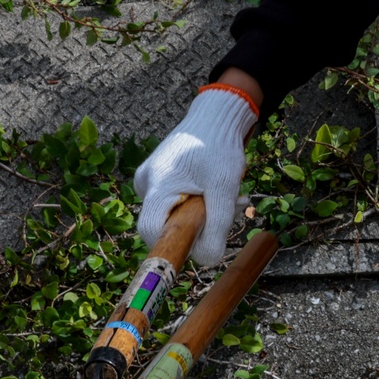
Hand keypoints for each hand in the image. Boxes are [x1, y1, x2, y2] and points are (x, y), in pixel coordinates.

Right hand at [134, 86, 257, 265]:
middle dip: (199, 226)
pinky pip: (175, 203)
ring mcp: (150, 180)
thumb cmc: (219, 147)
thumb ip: (216, 225)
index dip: (175, 244)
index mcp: (157, 184)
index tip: (204, 240)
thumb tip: (207, 261)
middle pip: (164, 225)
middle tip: (231, 210)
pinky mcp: (159, 179)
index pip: (151, 230)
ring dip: (204, 214)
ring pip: (173, 215)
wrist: (215, 117)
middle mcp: (146, 183)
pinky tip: (219, 193)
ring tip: (232, 197)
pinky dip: (199, 204)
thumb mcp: (224, 188)